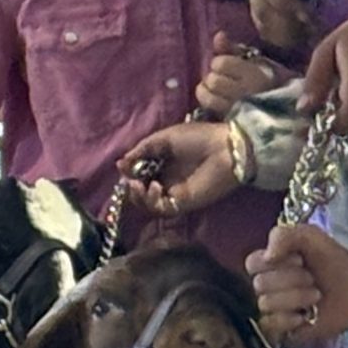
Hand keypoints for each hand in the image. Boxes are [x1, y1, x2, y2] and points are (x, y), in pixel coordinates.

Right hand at [119, 124, 239, 215]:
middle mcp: (168, 180)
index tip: (122, 166)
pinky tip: (154, 187)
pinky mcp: (183, 204)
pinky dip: (153, 201)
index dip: (130, 172)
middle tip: (129, 180)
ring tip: (138, 185)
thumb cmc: (199, 137)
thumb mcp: (165, 138)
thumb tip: (122, 162)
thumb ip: (144, 149)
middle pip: (142, 193)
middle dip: (131, 188)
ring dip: (138, 197)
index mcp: (164, 163)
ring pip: (149, 205)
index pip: (141, 174)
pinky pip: (162, 209)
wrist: (224, 148)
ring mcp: (175, 194)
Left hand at [195, 42, 284, 116]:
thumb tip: (218, 35)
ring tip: (215, 88)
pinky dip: (207, 100)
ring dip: (207, 90)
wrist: (285, 110)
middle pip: (213, 80)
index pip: (221, 63)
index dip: (220, 62)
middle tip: (222, 78)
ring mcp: (238, 110)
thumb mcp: (255, 60)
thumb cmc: (269, 81)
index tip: (229, 65)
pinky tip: (213, 98)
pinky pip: (210, 107)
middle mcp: (246, 94)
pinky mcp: (232, 120)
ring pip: (208, 96)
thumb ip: (234, 48)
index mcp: (256, 76)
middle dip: (213, 76)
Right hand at [246, 0, 329, 56]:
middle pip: (263, 13)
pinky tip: (304, 38)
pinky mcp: (260, 13)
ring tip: (312, 36)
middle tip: (315, 31)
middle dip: (290, 26)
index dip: (288, 5)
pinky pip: (267, 33)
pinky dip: (284, 40)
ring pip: (264, 27)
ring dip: (288, 36)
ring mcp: (254, 1)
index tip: (310, 16)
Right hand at [247, 223, 347, 344]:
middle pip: (259, 284)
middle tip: (312, 278)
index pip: (252, 263)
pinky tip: (306, 315)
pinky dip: (289, 319)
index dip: (272, 262)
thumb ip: (284, 235)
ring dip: (295, 297)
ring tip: (316, 295)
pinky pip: (271, 325)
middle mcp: (270, 286)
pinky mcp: (284, 329)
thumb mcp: (311, 236)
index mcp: (271, 263)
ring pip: (266, 304)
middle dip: (291, 279)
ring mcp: (276, 308)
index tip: (298, 258)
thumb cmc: (334, 260)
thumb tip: (267, 256)